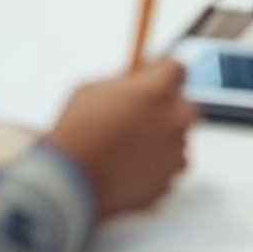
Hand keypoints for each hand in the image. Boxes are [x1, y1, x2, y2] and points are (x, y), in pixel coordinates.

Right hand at [46, 59, 195, 218]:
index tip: (151, 77)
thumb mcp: (93, 90)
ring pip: (177, 139)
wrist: (69, 182)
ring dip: (160, 139)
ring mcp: (174, 153)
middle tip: (139, 115)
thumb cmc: (77, 136)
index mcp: (157, 91)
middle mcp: (174, 120)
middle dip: (165, 108)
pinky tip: (130, 166)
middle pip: (183, 105)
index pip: (176, 69)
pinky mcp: (169, 181)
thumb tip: (132, 82)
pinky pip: (169, 168)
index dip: (160, 72)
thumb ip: (122, 84)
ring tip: (128, 147)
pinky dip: (156, 167)